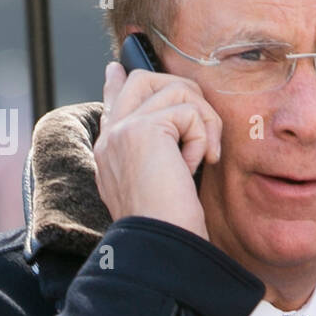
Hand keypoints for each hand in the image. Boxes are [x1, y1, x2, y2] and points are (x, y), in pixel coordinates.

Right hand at [94, 60, 222, 240]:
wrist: (164, 246)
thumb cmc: (171, 226)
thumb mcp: (160, 185)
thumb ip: (159, 154)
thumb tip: (174, 127)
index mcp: (110, 153)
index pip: (112, 105)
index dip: (117, 84)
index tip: (116, 69)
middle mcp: (111, 138)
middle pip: (143, 80)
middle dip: (183, 92)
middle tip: (203, 124)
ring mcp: (123, 130)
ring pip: (174, 89)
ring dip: (204, 121)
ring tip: (205, 156)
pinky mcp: (144, 130)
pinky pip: (189, 111)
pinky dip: (203, 138)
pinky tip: (196, 166)